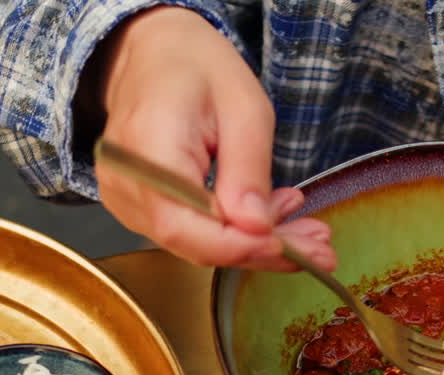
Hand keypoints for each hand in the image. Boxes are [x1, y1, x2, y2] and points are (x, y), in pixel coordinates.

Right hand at [91, 8, 333, 270]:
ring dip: (254, 244)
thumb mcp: (244, 108)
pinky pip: (190, 233)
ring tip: (305, 231)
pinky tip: (269, 218)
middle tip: (319, 248)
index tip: (294, 249)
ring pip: (195, 244)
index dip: (240, 246)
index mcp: (147, 148)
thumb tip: (257, 229)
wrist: (153, 55)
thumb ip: (248, 171)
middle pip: (193, 242)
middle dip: (261, 251)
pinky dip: (235, 233)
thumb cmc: (197, 69)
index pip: (185, 225)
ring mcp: (125, 200)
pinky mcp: (138, 209)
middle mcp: (125, 183)